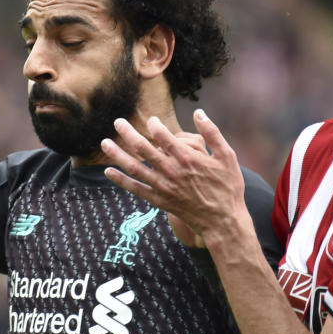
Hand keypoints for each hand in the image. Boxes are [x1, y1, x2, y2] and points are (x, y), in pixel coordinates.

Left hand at [101, 110, 245, 245]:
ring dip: (118, 154)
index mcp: (187, 158)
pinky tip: (108, 171)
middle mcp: (171, 170)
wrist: (222, 221)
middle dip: (128, 133)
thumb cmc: (227, 187)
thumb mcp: (227, 156)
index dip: (154, 125)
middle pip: (143, 148)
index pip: (163, 136)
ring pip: (135, 167)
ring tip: (104, 143)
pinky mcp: (159, 200)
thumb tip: (199, 113)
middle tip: (117, 122)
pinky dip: (121, 180)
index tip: (150, 120)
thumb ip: (212, 133)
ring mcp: (163, 186)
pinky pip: (136, 189)